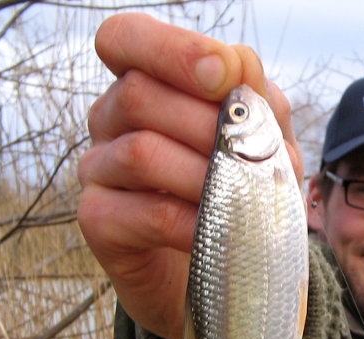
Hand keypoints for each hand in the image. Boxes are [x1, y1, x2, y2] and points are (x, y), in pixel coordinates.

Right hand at [77, 13, 302, 338]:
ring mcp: (98, 171)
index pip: (126, 39)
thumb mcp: (265, 144)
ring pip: (140, 152)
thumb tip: (238, 62)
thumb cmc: (241, 196)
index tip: (225, 76)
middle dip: (206, 125)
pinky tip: (218, 232)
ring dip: (204, 176)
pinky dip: (194, 223)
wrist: (224, 273)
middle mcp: (110, 121)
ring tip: (240, 199)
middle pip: (137, 94)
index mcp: (145, 86)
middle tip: (247, 157)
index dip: (172, 50)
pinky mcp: (99, 222)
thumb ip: (257, 101)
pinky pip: (146, 212)